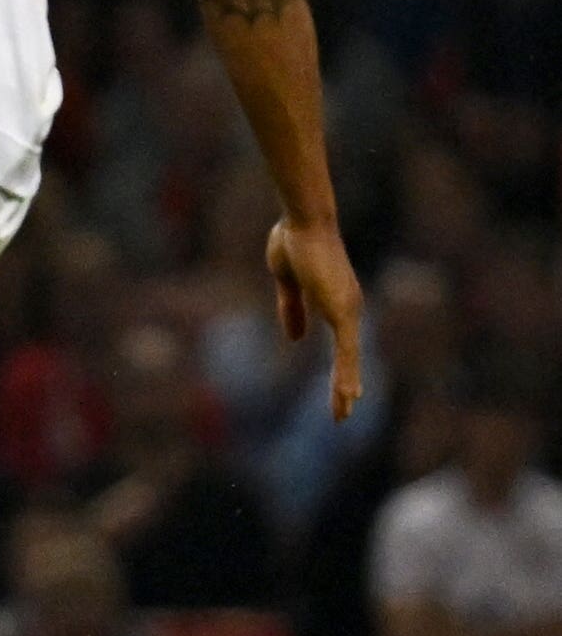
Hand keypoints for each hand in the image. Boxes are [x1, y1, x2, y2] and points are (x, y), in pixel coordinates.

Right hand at [268, 216, 364, 419]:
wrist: (304, 222)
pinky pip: (346, 352)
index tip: (342, 392)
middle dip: (343, 386)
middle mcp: (348, 308)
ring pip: (349, 360)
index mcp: (335, 301)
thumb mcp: (286, 281)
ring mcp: (347, 311)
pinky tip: (349, 395)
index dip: (339, 369)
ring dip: (344, 387)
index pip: (340, 345)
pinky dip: (346, 374)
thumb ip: (291, 309)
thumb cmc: (293, 241)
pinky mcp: (342, 312)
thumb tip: (294, 339)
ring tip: (343, 413)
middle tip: (343, 412)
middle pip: (348, 357)